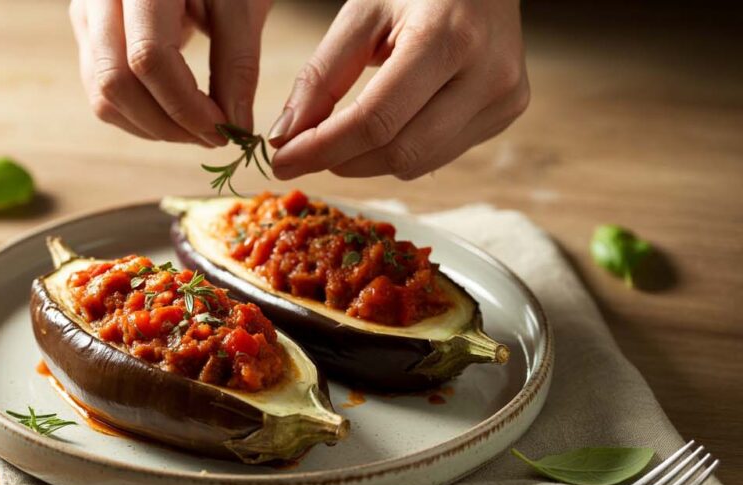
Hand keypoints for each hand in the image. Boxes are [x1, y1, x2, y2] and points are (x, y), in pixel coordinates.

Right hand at [69, 0, 271, 145]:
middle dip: (167, 125)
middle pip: (115, 82)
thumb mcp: (240, 4)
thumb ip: (238, 63)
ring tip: (197, 129)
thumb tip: (237, 127)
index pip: (148, 57)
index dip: (185, 105)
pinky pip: (101, 91)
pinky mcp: (88, 33)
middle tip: (212, 138)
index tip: (224, 129)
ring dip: (153, 127)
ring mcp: (87, 15)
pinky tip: (175, 116)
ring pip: (102, 94)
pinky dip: (139, 116)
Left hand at [269, 0, 528, 179]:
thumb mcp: (361, 13)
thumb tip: (285, 139)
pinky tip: (384, 128)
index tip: (281, 162)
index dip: (323, 148)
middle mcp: (488, 73)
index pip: (375, 120)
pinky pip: (440, 154)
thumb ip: (321, 76)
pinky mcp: (508, 111)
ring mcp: (505, 97)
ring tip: (338, 140)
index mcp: (448, 37)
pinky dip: (400, 151)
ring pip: (419, 162)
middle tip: (301, 154)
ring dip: (367, 162)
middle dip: (341, 161)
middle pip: (400, 152)